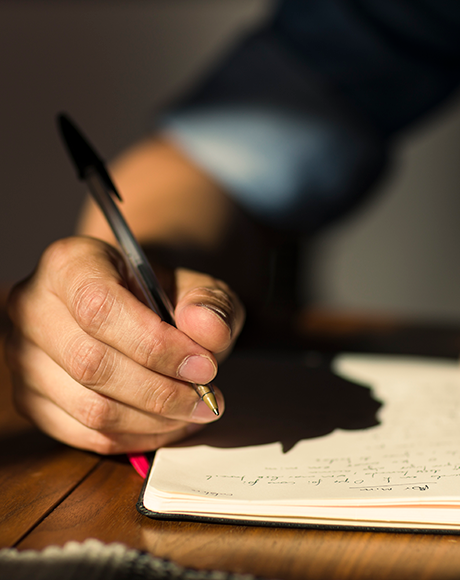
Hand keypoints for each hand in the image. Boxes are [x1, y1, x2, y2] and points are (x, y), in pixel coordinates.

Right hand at [6, 236, 243, 453]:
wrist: (133, 307)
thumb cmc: (160, 295)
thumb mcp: (195, 287)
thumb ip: (210, 303)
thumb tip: (209, 331)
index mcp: (68, 264)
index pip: (99, 308)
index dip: (156, 345)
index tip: (204, 366)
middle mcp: (33, 307)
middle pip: (91, 364)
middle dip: (161, 391)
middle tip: (207, 397)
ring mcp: (24, 357)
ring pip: (88, 408)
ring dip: (153, 420)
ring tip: (193, 410)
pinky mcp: (31, 398)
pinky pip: (83, 434)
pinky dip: (134, 438)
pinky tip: (167, 425)